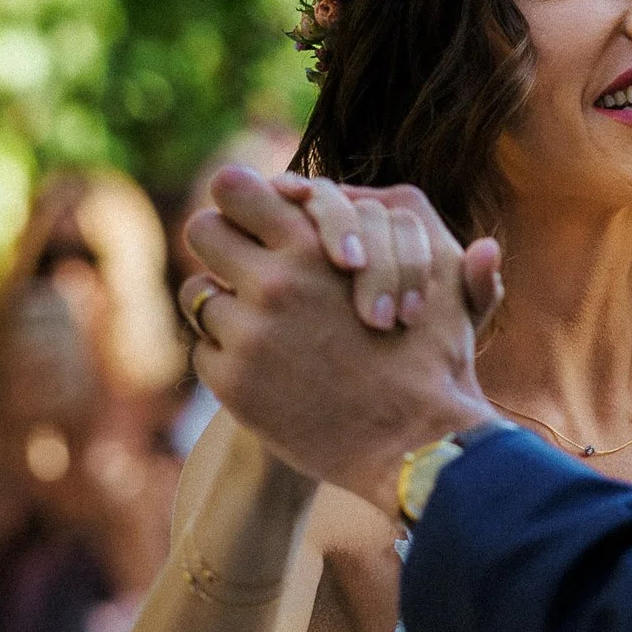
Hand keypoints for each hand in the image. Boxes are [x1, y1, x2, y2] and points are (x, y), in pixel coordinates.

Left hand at [183, 166, 499, 503]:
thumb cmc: (431, 358)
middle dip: (220, 242)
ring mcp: (250, 333)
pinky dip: (227, 355)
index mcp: (316, 246)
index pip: (234, 188)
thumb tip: (431, 201)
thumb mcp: (433, 280)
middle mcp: (276, 282)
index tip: (250, 216)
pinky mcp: (234, 382)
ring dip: (221, 302)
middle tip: (239, 262)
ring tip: (253, 319)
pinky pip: (204, 349)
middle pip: (202, 230)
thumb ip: (411, 229)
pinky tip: (263, 367)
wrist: (415, 444)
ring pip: (198, 293)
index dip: (239, 199)